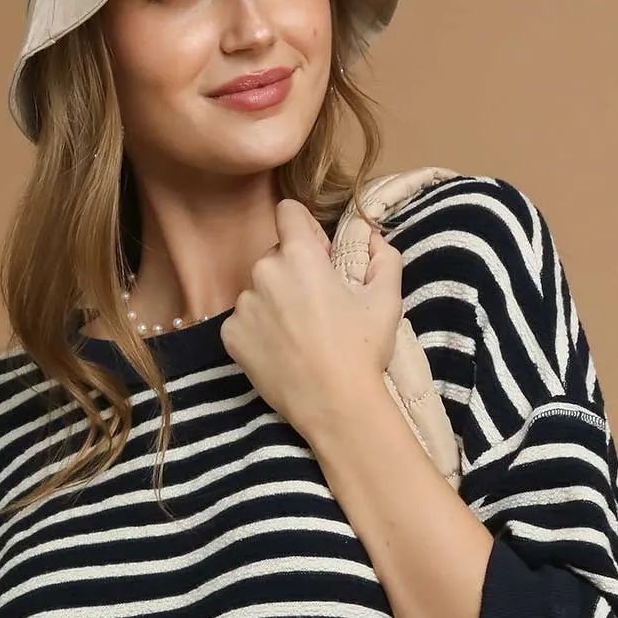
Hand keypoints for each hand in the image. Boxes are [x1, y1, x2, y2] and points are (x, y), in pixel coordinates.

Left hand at [220, 198, 402, 442]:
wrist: (336, 406)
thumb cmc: (362, 351)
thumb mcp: (387, 299)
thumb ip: (384, 256)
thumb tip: (374, 237)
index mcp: (300, 256)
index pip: (288, 211)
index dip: (306, 230)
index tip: (319, 255)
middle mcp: (264, 272)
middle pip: (275, 255)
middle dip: (292, 271)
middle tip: (316, 307)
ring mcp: (243, 306)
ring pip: (258, 290)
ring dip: (274, 302)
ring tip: (299, 335)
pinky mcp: (231, 336)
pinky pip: (243, 320)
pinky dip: (258, 331)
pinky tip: (282, 351)